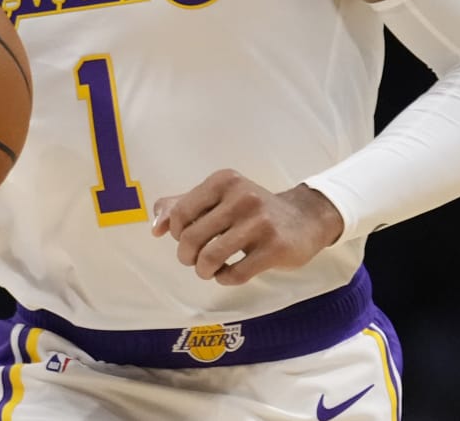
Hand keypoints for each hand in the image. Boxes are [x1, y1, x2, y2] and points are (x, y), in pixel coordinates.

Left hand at [150, 169, 344, 285]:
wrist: (304, 219)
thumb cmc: (252, 210)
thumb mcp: (219, 198)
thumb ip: (182, 206)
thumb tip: (155, 227)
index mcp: (224, 180)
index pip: (181, 213)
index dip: (178, 233)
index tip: (189, 238)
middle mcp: (241, 197)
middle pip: (192, 238)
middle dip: (187, 257)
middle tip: (195, 261)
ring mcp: (260, 222)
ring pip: (210, 258)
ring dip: (204, 270)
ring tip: (209, 269)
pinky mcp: (275, 247)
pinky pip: (234, 273)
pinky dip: (225, 278)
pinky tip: (230, 272)